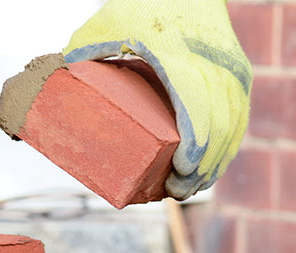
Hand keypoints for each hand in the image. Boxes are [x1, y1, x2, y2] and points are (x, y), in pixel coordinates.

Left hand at [65, 0, 251, 199]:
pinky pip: (238, 119)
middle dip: (202, 165)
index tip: (181, 170)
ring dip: (215, 163)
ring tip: (189, 189)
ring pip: (233, 126)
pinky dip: (226, 149)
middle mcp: (213, 65)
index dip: (195, 142)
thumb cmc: (142, 7)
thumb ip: (86, 48)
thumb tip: (57, 81)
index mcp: (180, 55)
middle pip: (218, 124)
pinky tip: (210, 171)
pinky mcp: (238, 78)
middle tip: (175, 191)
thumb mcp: (108, 23)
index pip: (196, 103)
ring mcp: (231, 71)